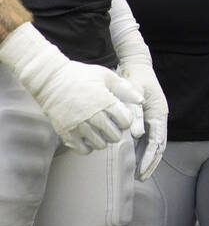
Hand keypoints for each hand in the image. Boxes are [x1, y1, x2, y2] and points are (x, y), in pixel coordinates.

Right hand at [0, 23, 142, 153]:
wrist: (51, 80)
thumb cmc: (80, 76)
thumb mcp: (106, 76)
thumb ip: (125, 88)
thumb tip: (140, 100)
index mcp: (106, 103)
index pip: (125, 122)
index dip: (126, 121)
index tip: (121, 117)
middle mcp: (93, 117)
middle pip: (114, 136)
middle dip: (116, 132)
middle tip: (112, 126)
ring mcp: (79, 126)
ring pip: (100, 145)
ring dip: (104, 140)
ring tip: (100, 132)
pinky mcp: (66, 133)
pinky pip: (83, 149)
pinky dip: (89, 147)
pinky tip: (89, 139)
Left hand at [113, 33, 167, 179]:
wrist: (137, 64)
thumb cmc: (134, 78)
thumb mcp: (133, 94)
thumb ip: (135, 114)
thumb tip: (137, 135)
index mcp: (159, 112)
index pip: (157, 141)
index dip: (150, 158)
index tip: (141, 171)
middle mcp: (159, 117)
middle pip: (160, 145)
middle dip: (152, 162)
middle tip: (142, 178)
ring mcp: (155, 117)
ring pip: (156, 143)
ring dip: (149, 158)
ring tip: (141, 173)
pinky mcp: (148, 116)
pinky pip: (149, 138)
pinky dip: (145, 150)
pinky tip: (137, 159)